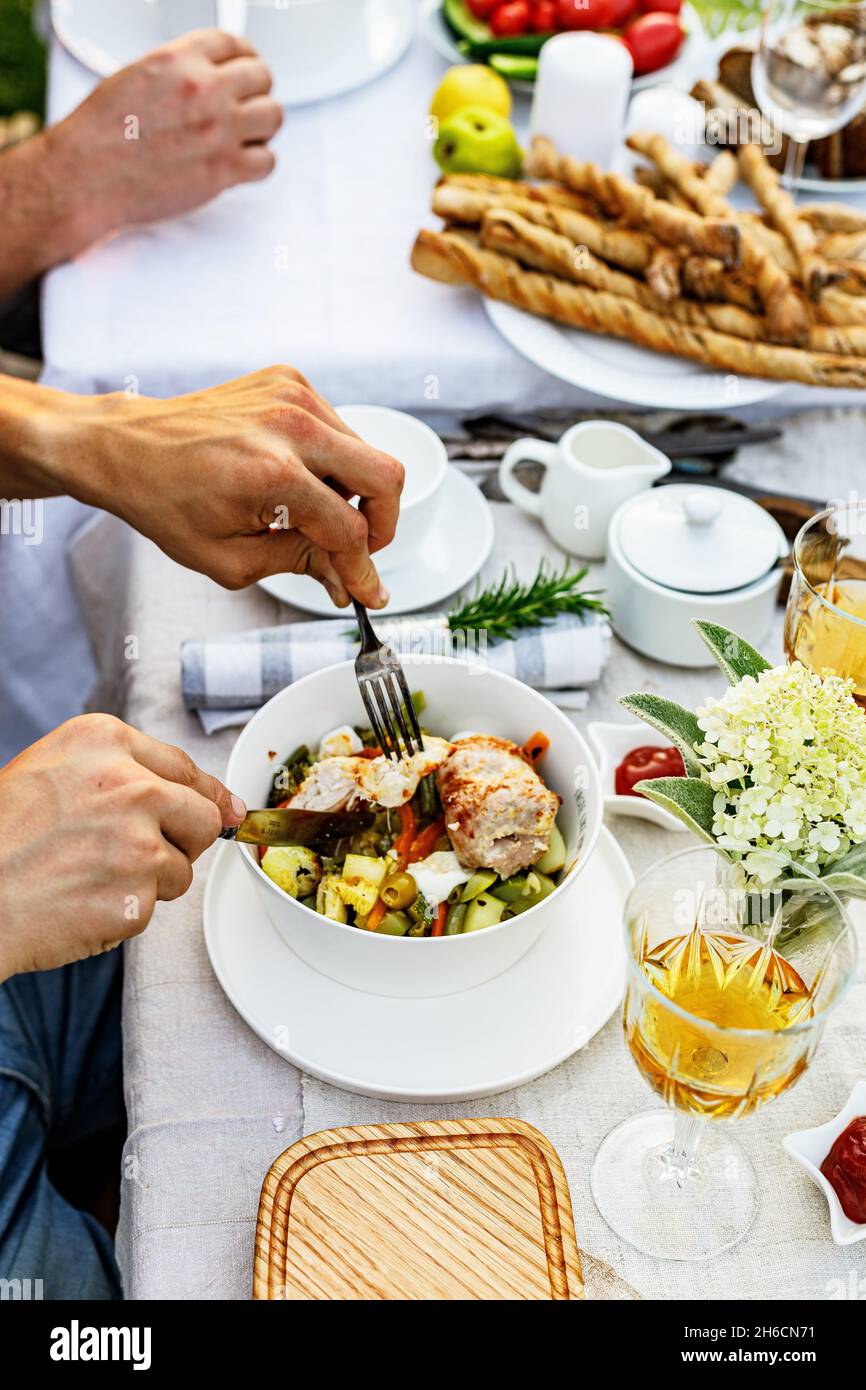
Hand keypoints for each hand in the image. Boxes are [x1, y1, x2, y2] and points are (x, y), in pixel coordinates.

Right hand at [0, 715, 245, 981]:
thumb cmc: (2, 833)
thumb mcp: (53, 769)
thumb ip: (129, 770)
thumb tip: (226, 804)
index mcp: (103, 741)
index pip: (186, 767)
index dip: (206, 795)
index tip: (223, 809)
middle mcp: (129, 786)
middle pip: (202, 817)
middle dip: (182, 839)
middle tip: (135, 853)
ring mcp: (136, 845)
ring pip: (181, 868)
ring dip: (149, 880)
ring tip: (90, 875)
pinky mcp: (136, 899)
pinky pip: (153, 907)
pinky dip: (125, 911)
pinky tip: (83, 901)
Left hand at [46, 366, 404, 607]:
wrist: (126, 447)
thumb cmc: (166, 503)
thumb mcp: (231, 559)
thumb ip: (300, 565)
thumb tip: (348, 580)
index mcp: (274, 475)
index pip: (350, 530)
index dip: (363, 570)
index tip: (368, 591)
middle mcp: (290, 426)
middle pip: (385, 477)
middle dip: (382, 524)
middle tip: (357, 548)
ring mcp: (292, 396)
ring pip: (366, 453)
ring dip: (351, 492)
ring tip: (307, 513)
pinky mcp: (289, 381)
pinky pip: (338, 429)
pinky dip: (329, 461)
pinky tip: (293, 478)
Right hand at [47, 28, 281, 233]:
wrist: (87, 177)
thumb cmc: (103, 133)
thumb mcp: (138, 76)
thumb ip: (180, 70)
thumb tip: (212, 74)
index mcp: (179, 59)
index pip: (233, 43)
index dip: (244, 56)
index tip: (247, 68)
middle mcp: (203, 90)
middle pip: (262, 76)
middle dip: (256, 91)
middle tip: (246, 107)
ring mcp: (218, 130)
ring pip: (273, 116)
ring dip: (263, 127)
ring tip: (244, 137)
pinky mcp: (224, 170)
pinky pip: (268, 162)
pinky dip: (258, 164)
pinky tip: (240, 164)